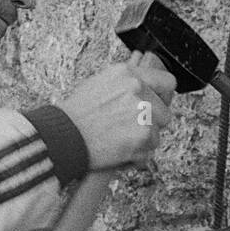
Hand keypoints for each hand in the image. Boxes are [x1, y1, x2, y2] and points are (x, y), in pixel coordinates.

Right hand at [60, 60, 174, 170]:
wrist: (62, 136)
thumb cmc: (73, 115)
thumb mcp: (98, 85)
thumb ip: (125, 86)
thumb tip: (144, 92)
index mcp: (128, 73)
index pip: (167, 82)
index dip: (162, 98)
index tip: (156, 106)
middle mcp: (138, 89)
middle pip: (165, 112)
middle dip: (151, 124)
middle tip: (128, 129)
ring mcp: (143, 113)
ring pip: (157, 134)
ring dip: (141, 142)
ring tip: (117, 140)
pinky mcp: (143, 136)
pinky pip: (149, 152)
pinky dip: (135, 157)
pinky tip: (116, 151)